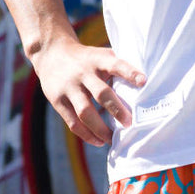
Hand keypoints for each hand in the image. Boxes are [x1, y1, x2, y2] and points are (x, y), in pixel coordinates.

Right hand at [30, 36, 146, 146]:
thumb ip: (117, 67)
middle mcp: (83, 73)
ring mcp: (69, 87)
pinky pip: (73, 122)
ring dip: (100, 129)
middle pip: (101, 93)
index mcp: (98, 60)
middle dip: (117, 110)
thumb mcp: (100, 55)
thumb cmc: (86, 58)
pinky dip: (87, 135)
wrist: (50, 52)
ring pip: (85, 112)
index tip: (144, 81)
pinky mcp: (57, 100)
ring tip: (113, 140)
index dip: (130, 72)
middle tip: (129, 123)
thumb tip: (143, 88)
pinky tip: (99, 141)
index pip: (116, 64)